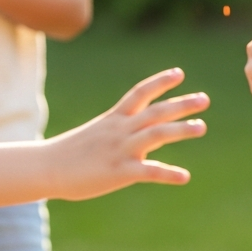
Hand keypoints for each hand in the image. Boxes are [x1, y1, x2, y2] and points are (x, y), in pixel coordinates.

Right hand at [48, 68, 208, 199]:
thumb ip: (126, 134)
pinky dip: (169, 173)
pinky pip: (150, 171)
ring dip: (182, 130)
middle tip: (205, 99)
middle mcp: (120, 130)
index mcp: (114, 118)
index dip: (160, 82)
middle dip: (182, 103)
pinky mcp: (120, 171)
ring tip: (202, 127)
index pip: (140, 93)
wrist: (46, 167)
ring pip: (158, 134)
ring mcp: (121, 149)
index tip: (180, 73)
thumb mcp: (98, 135)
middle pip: (156, 111)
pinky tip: (185, 177)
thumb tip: (153, 138)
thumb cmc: (70, 153)